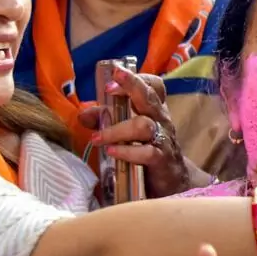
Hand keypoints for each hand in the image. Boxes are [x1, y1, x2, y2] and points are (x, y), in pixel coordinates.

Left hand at [78, 67, 202, 196]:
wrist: (173, 182)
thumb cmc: (147, 150)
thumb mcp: (127, 132)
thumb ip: (105, 120)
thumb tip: (83, 114)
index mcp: (153, 110)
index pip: (154, 86)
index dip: (137, 78)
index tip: (116, 74)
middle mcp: (160, 120)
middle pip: (149, 98)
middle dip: (131, 87)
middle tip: (109, 88)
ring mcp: (163, 140)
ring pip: (143, 126)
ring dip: (117, 129)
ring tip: (97, 138)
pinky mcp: (162, 160)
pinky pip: (147, 152)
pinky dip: (127, 151)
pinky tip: (112, 152)